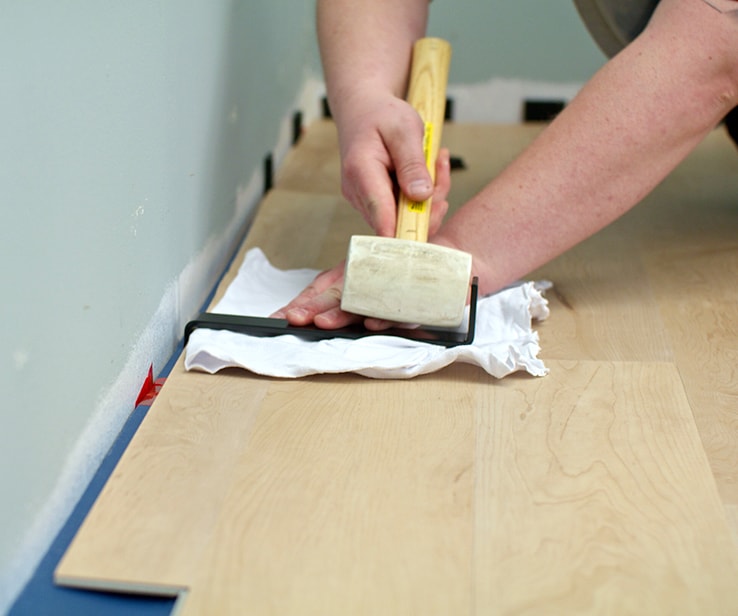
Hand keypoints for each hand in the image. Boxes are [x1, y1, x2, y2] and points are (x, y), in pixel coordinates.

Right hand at [337, 92, 451, 236]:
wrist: (363, 112)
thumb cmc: (382, 115)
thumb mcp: (404, 128)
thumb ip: (412, 163)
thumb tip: (421, 196)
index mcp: (361, 173)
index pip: (381, 216)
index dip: (405, 233)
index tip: (430, 229)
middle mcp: (358, 194)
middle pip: (398, 222)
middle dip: (429, 204)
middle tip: (441, 168)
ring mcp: (365, 201)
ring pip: (405, 218)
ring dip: (429, 197)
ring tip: (436, 161)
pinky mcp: (375, 203)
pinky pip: (404, 210)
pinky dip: (423, 195)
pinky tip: (429, 170)